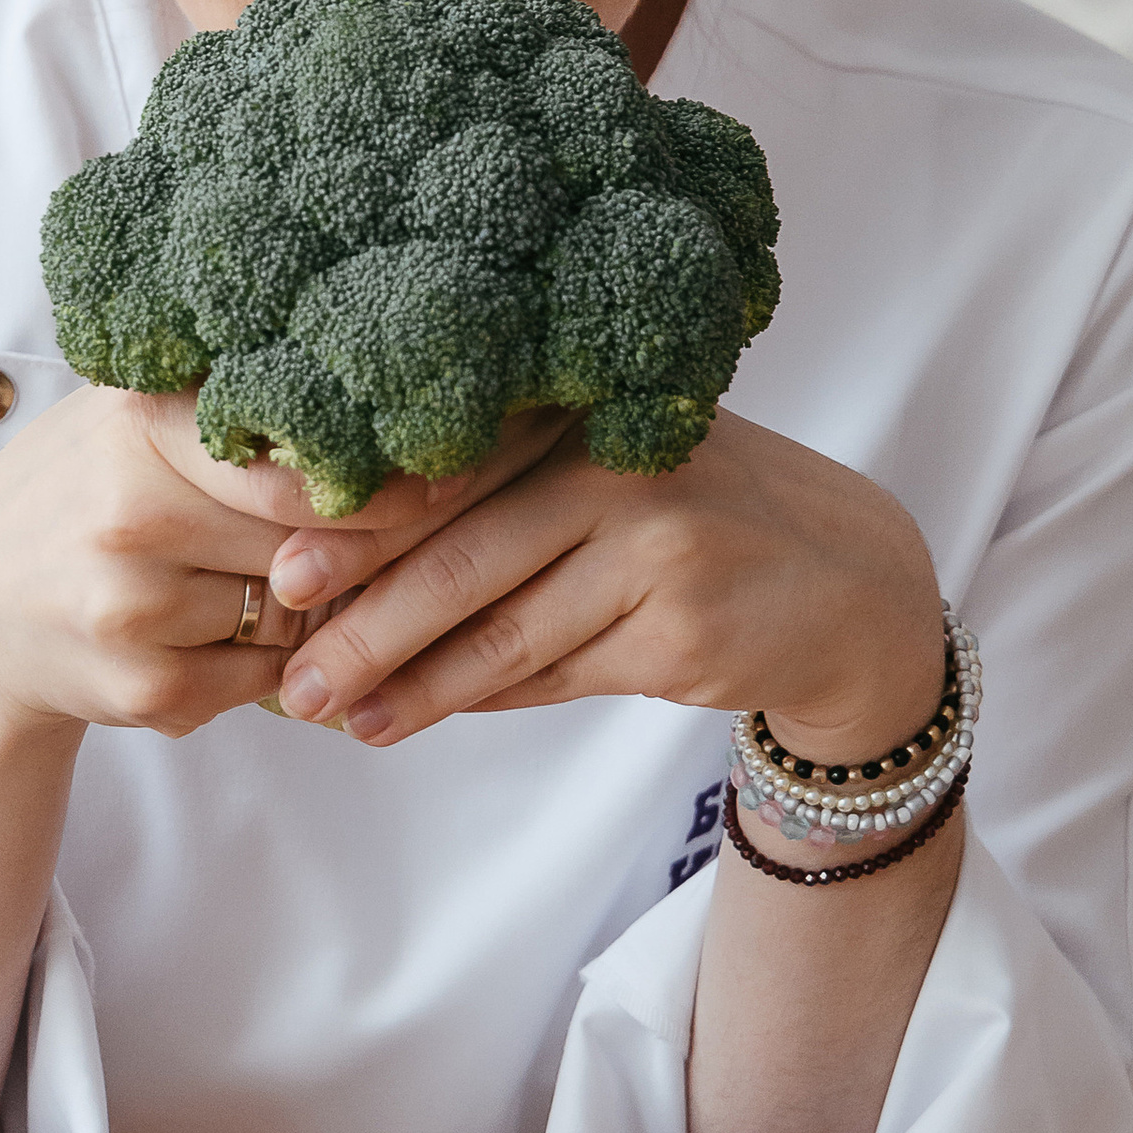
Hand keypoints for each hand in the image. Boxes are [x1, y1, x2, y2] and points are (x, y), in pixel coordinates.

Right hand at [0, 383, 569, 746]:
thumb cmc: (78, 500)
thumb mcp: (131, 422)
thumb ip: (237, 407)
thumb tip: (400, 388)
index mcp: (138, 425)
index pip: (308, 455)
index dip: (391, 468)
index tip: (456, 462)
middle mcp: (132, 514)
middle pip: (322, 539)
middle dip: (369, 543)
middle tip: (425, 522)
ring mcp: (137, 611)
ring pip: (304, 613)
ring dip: (317, 607)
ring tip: (271, 577)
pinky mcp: (149, 692)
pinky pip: (272, 678)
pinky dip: (273, 662)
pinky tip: (221, 632)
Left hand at [262, 409, 944, 765]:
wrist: (850, 581)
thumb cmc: (696, 522)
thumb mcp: (609, 481)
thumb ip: (506, 505)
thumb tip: (355, 574)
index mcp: (585, 415)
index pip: (453, 472)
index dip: (361, 527)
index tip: (282, 576)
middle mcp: (619, 470)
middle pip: (464, 556)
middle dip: (367, 624)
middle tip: (291, 675)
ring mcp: (657, 551)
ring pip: (504, 632)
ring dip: (412, 685)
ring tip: (338, 717)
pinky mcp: (682, 631)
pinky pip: (556, 675)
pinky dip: (484, 699)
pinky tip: (422, 716)